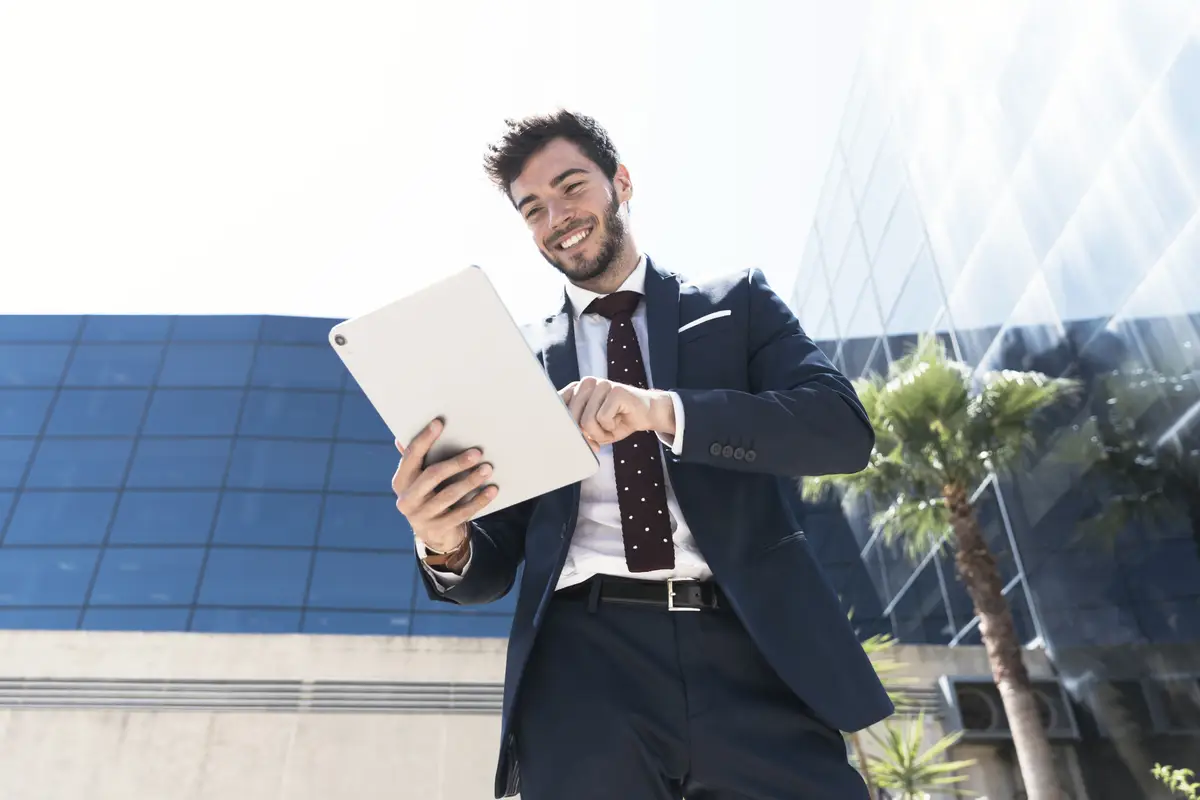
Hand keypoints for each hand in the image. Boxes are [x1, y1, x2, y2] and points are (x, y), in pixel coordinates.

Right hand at [392, 418, 496, 551]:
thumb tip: (415, 429)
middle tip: (478, 452)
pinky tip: (492, 490)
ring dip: (471, 481)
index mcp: (400, 481)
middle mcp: (406, 499)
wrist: (433, 533)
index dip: (424, 439)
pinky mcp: (438, 530)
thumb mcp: (420, 479)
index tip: (439, 422)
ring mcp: (421, 517)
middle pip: (432, 475)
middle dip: (456, 462)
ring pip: (449, 495)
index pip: (411, 456)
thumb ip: (418, 458)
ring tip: (488, 469)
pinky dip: (478, 501)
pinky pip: (461, 514)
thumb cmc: (429, 494)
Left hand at [560, 377, 675, 449]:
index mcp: (576, 389)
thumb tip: (565, 437)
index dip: (562, 426)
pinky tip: (620, 420)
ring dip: (600, 433)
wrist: (647, 414)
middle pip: (572, 418)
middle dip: (586, 434)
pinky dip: (611, 427)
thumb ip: (576, 429)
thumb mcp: (592, 428)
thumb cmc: (617, 421)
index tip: (568, 437)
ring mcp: (601, 384)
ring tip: (611, 426)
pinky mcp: (615, 390)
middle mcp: (586, 383)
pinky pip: (603, 418)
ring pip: (587, 421)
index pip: (556, 407)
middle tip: (600, 434)